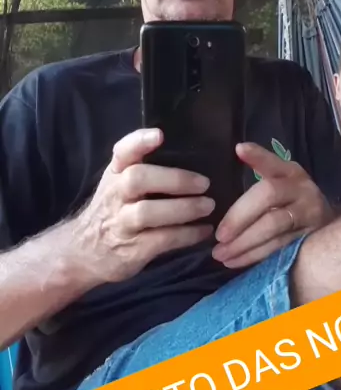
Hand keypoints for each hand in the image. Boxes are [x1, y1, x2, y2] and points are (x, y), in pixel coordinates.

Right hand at [73, 128, 214, 286]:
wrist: (83, 254)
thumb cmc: (112, 212)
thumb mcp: (117, 185)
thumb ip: (141, 169)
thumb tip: (191, 155)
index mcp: (115, 174)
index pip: (122, 152)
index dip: (139, 141)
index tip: (160, 135)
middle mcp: (115, 195)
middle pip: (138, 178)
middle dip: (174, 179)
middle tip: (204, 183)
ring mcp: (121, 223)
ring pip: (148, 212)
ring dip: (184, 208)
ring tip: (208, 206)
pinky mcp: (132, 249)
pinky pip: (162, 239)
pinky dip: (187, 235)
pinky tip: (204, 230)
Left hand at [212, 142, 331, 268]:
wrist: (328, 224)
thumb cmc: (293, 199)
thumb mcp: (282, 179)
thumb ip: (262, 167)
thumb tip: (239, 149)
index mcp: (292, 173)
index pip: (273, 163)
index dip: (258, 156)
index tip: (240, 149)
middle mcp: (303, 190)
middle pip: (269, 196)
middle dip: (240, 217)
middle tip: (219, 235)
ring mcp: (309, 215)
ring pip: (274, 228)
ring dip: (244, 243)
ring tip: (221, 254)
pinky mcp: (310, 239)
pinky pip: (279, 248)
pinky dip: (255, 256)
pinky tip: (236, 261)